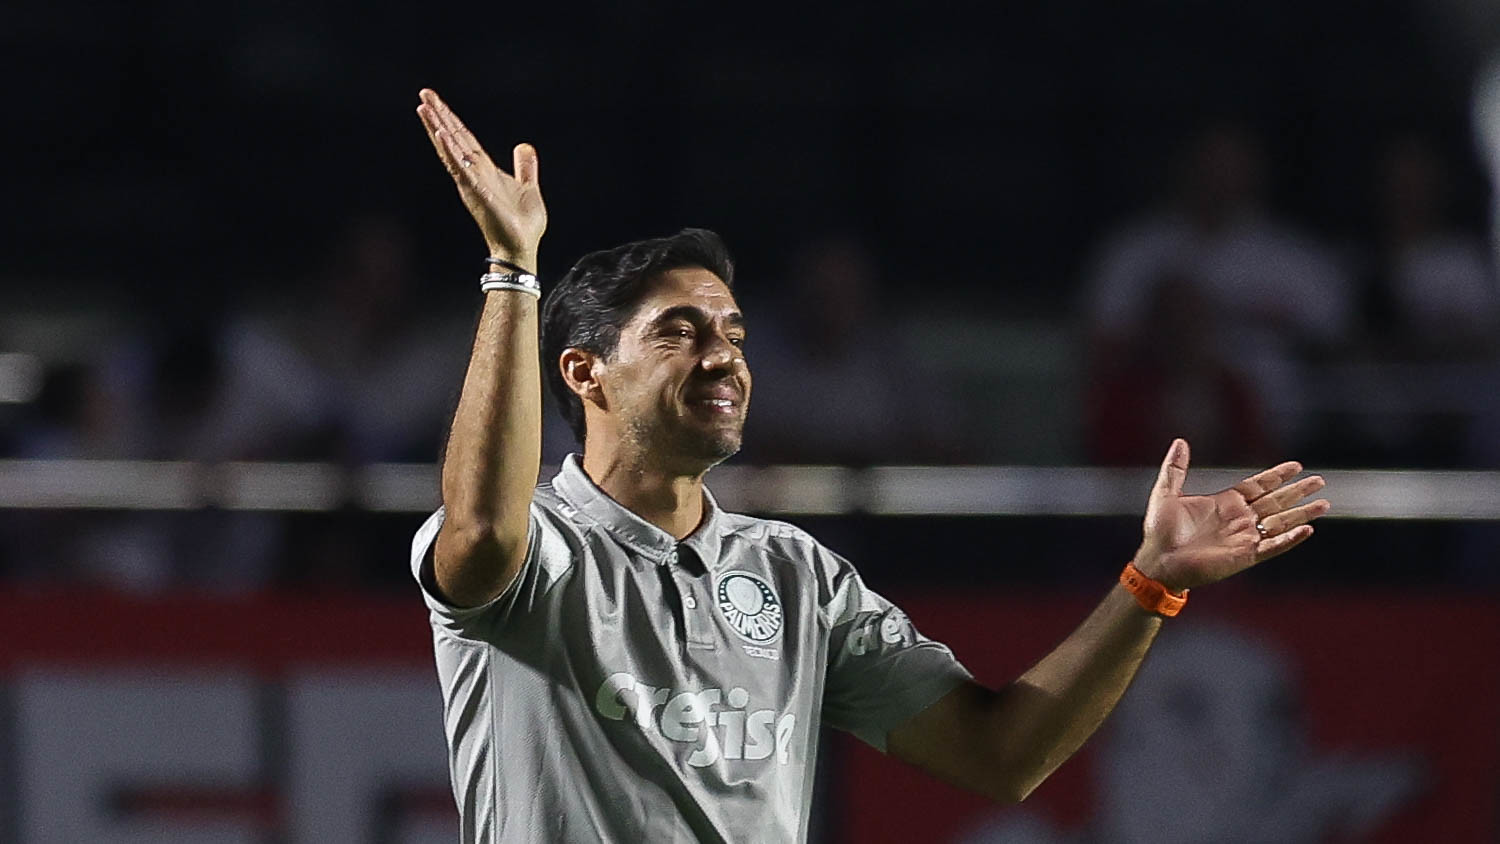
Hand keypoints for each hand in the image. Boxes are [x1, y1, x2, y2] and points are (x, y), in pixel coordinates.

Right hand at [416, 88, 545, 269]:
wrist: (523, 247)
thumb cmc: (523, 224)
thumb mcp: (527, 187)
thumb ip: (524, 167)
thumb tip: (524, 146)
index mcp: (484, 170)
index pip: (464, 138)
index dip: (451, 119)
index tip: (437, 100)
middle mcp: (473, 173)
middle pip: (452, 138)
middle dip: (439, 116)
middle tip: (424, 93)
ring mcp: (472, 182)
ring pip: (451, 149)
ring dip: (437, 128)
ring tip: (424, 107)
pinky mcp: (476, 192)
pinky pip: (460, 168)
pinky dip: (450, 151)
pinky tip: (440, 134)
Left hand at [1133, 439, 1328, 591]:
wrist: (1158, 560)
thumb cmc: (1160, 531)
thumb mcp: (1166, 493)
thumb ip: (1175, 468)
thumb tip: (1180, 441)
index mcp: (1225, 503)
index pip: (1258, 486)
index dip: (1276, 476)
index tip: (1296, 465)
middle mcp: (1239, 519)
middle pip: (1276, 502)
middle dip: (1298, 492)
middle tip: (1320, 481)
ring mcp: (1244, 538)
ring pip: (1281, 523)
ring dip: (1302, 514)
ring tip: (1324, 504)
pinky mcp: (1245, 555)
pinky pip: (1273, 546)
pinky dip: (1290, 539)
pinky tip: (1307, 529)